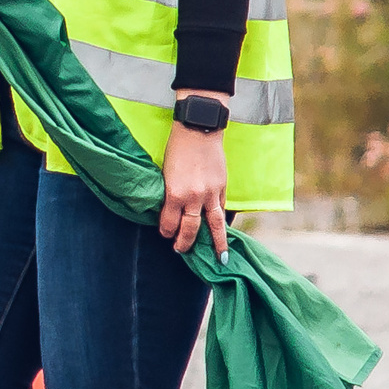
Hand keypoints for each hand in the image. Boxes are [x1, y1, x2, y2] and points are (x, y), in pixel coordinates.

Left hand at [160, 96, 230, 254]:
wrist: (199, 129)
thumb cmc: (177, 147)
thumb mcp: (166, 172)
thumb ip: (170, 193)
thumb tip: (171, 210)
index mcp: (175, 193)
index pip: (170, 223)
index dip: (166, 231)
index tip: (166, 234)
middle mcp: (194, 197)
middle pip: (190, 229)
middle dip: (185, 243)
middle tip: (181, 251)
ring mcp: (211, 194)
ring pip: (214, 226)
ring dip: (216, 244)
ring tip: (219, 259)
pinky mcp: (222, 187)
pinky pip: (222, 210)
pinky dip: (222, 222)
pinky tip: (222, 232)